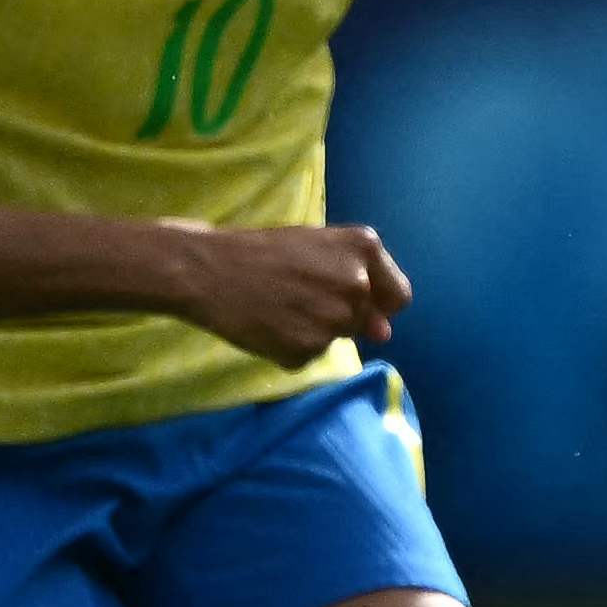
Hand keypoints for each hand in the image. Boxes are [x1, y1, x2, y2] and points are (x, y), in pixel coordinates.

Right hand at [164, 220, 414, 366]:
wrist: (208, 271)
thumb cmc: (261, 251)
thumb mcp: (315, 250)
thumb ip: (357, 285)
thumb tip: (384, 334)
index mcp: (364, 249)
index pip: (398, 296)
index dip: (377, 303)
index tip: (353, 301)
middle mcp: (358, 284)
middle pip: (364, 320)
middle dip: (338, 314)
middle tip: (297, 296)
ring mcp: (335, 320)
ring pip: (336, 339)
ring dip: (313, 331)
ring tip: (279, 307)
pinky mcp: (308, 350)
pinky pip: (309, 357)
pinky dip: (290, 347)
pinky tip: (267, 325)